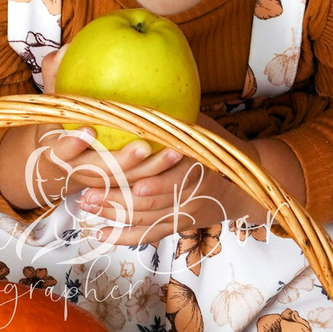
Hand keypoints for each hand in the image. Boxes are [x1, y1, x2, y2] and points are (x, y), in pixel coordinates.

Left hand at [73, 114, 267, 245]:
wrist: (245, 186)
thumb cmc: (220, 149)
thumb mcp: (203, 128)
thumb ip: (177, 119)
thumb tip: (138, 94)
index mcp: (200, 165)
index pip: (175, 177)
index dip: (152, 180)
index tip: (125, 175)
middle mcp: (192, 193)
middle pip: (152, 201)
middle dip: (118, 198)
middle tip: (88, 192)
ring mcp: (184, 212)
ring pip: (147, 219)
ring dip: (115, 214)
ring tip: (87, 205)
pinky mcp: (178, 225)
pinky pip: (149, 235)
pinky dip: (125, 237)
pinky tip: (100, 234)